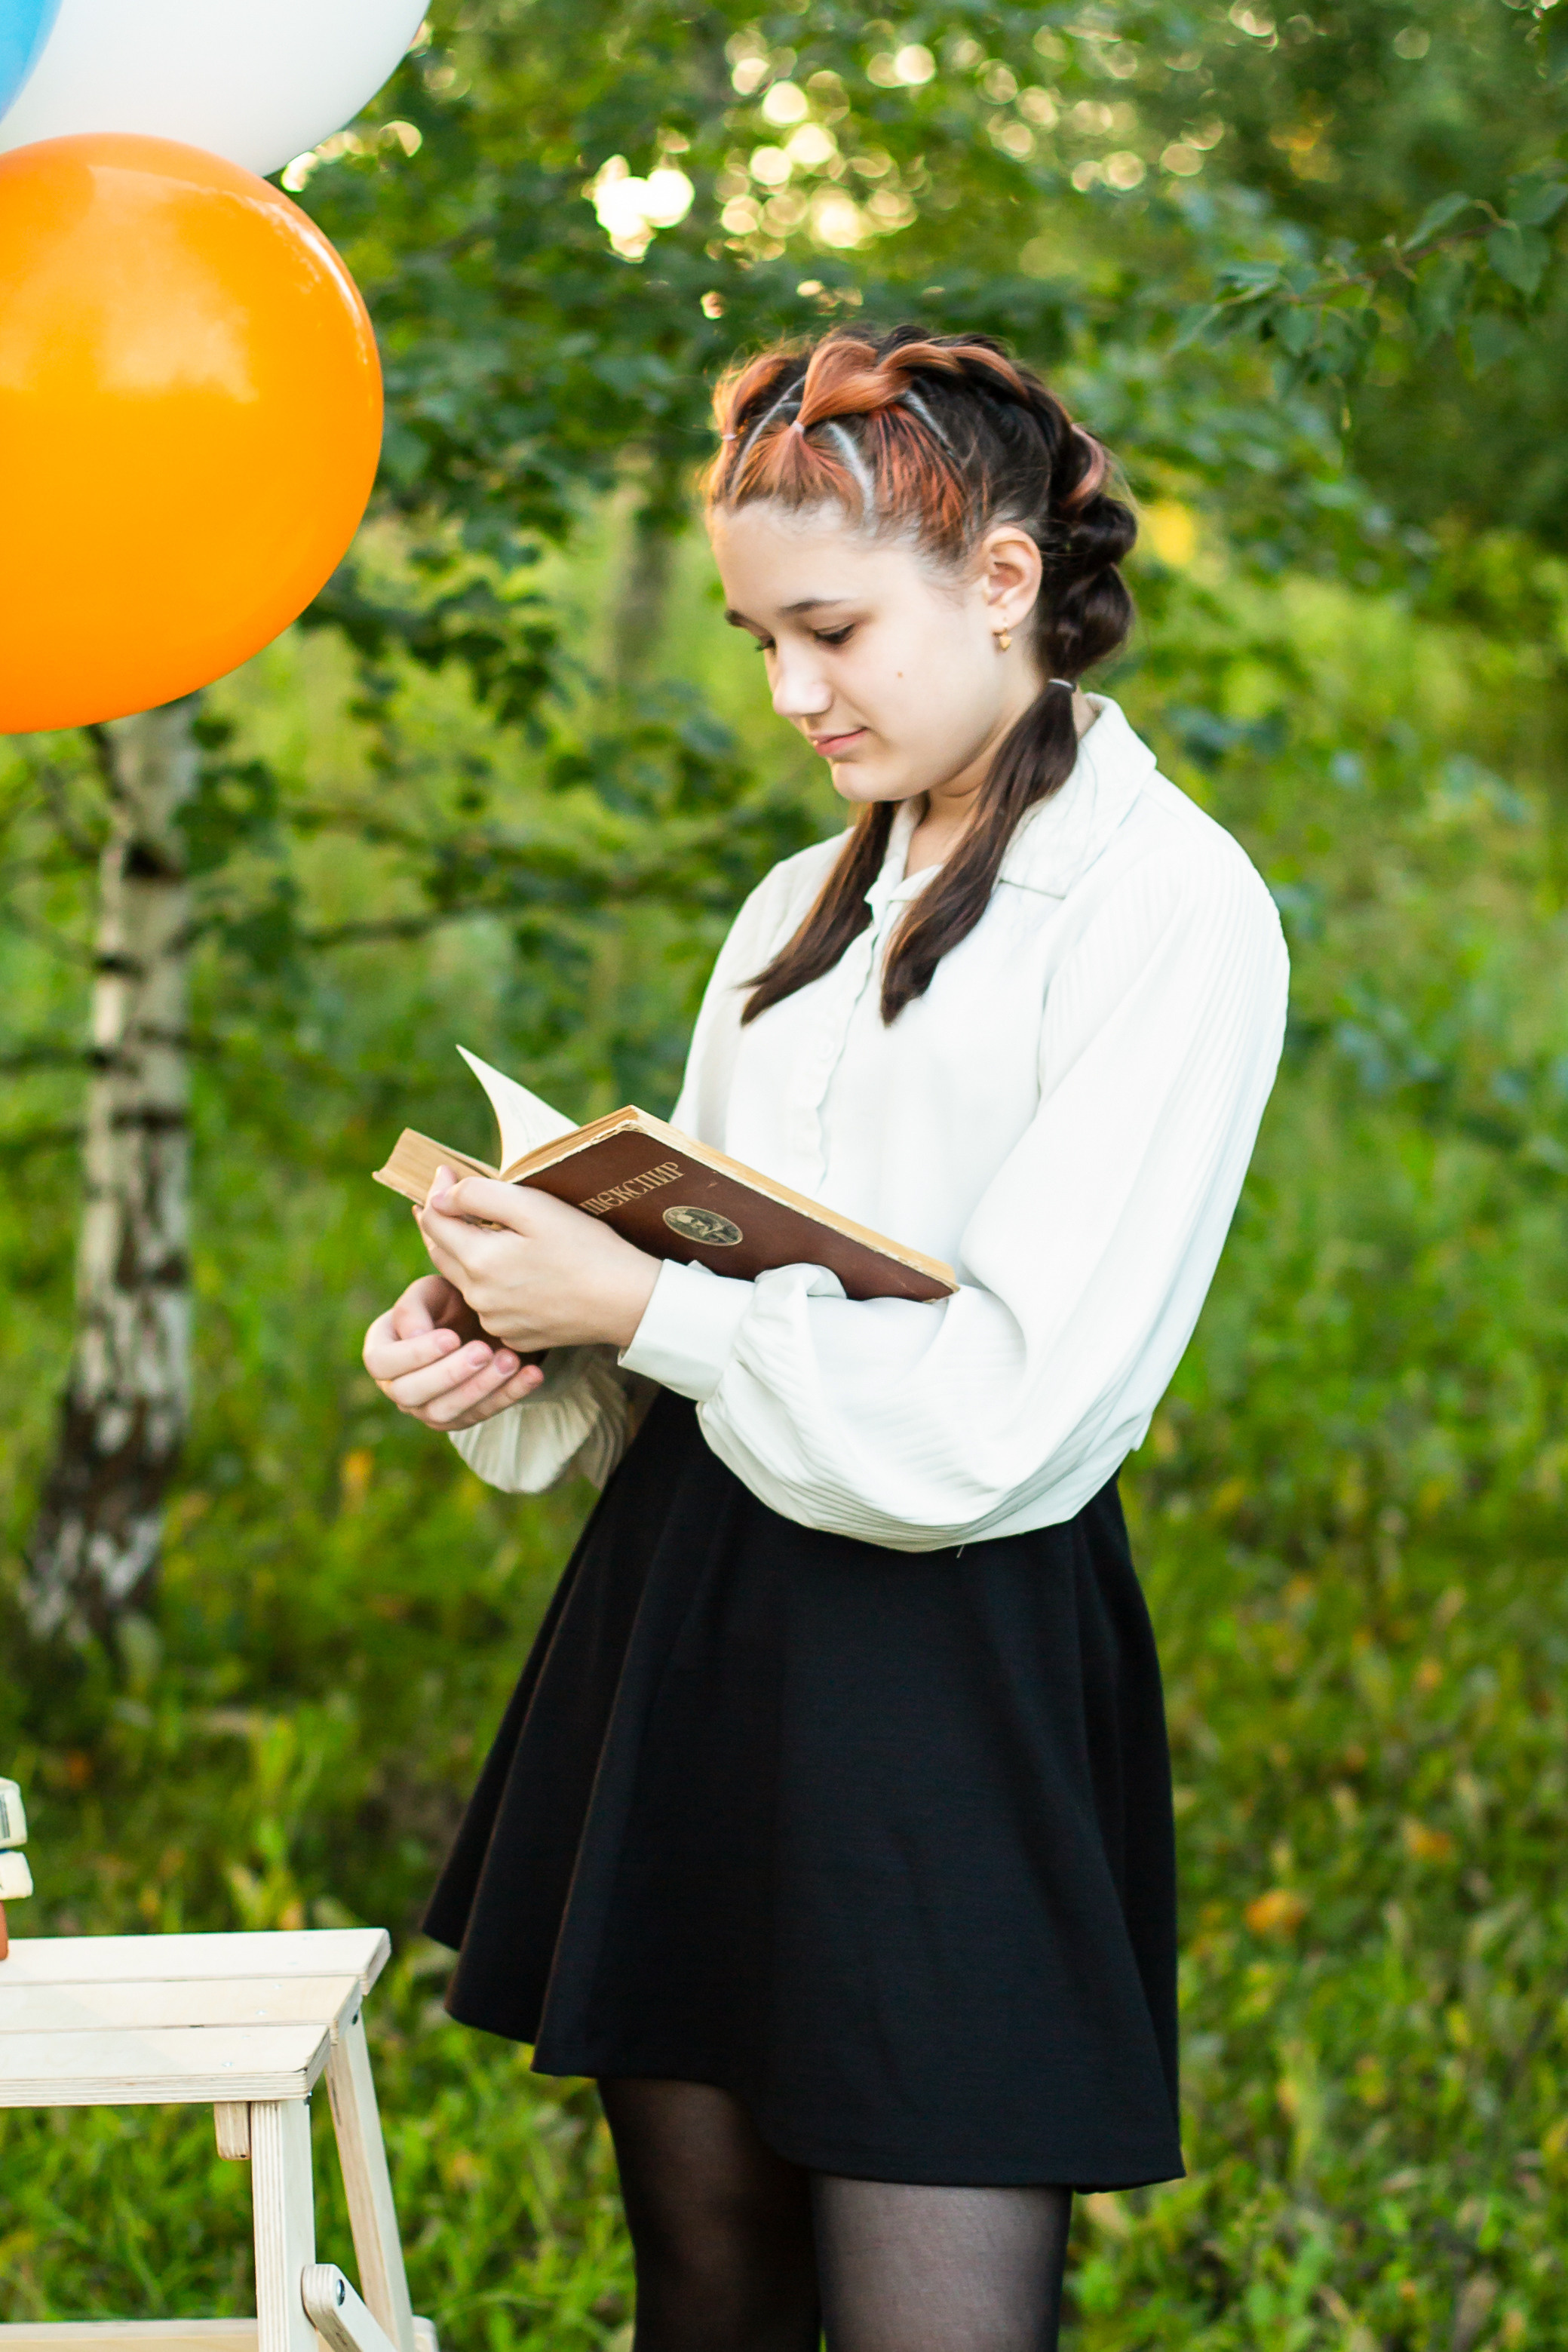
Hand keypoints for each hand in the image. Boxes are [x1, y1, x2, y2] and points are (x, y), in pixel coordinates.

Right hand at [363, 1271, 545, 1431]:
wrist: (481, 1317)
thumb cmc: (448, 1300)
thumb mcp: (431, 1291)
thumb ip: (414, 1306)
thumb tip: (413, 1336)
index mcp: (382, 1349)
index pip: (382, 1362)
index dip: (414, 1355)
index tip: (451, 1337)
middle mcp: (396, 1385)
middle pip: (409, 1394)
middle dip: (449, 1374)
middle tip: (483, 1350)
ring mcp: (426, 1407)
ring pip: (444, 1412)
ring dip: (480, 1388)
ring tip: (510, 1360)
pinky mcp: (460, 1417)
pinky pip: (481, 1414)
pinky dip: (509, 1395)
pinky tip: (531, 1374)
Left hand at [416, 1170, 660, 1353]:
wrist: (627, 1301)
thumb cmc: (585, 1248)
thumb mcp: (533, 1207)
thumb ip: (478, 1196)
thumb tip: (440, 1196)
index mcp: (478, 1262)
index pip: (432, 1222)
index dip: (435, 1191)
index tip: (446, 1170)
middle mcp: (478, 1298)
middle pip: (442, 1253)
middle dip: (444, 1222)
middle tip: (451, 1198)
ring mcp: (496, 1322)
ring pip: (465, 1281)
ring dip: (467, 1254)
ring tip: (488, 1231)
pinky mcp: (515, 1336)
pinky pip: (490, 1305)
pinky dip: (491, 1284)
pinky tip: (515, 1270)